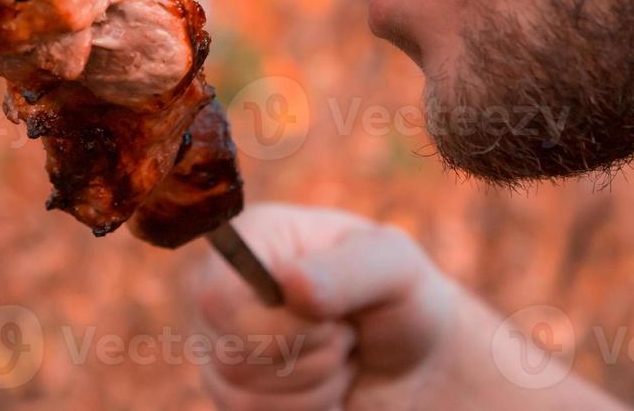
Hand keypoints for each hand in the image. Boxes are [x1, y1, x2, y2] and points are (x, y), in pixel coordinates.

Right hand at [185, 203, 458, 409]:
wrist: (416, 359)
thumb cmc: (402, 297)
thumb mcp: (394, 266)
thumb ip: (347, 271)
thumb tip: (290, 283)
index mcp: (254, 240)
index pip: (217, 296)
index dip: (274, 325)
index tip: (331, 320)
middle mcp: (227, 291)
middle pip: (231, 356)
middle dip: (313, 357)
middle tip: (347, 334)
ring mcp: (226, 346)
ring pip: (241, 395)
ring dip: (316, 387)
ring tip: (342, 356)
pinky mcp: (238, 392)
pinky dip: (310, 410)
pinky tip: (331, 385)